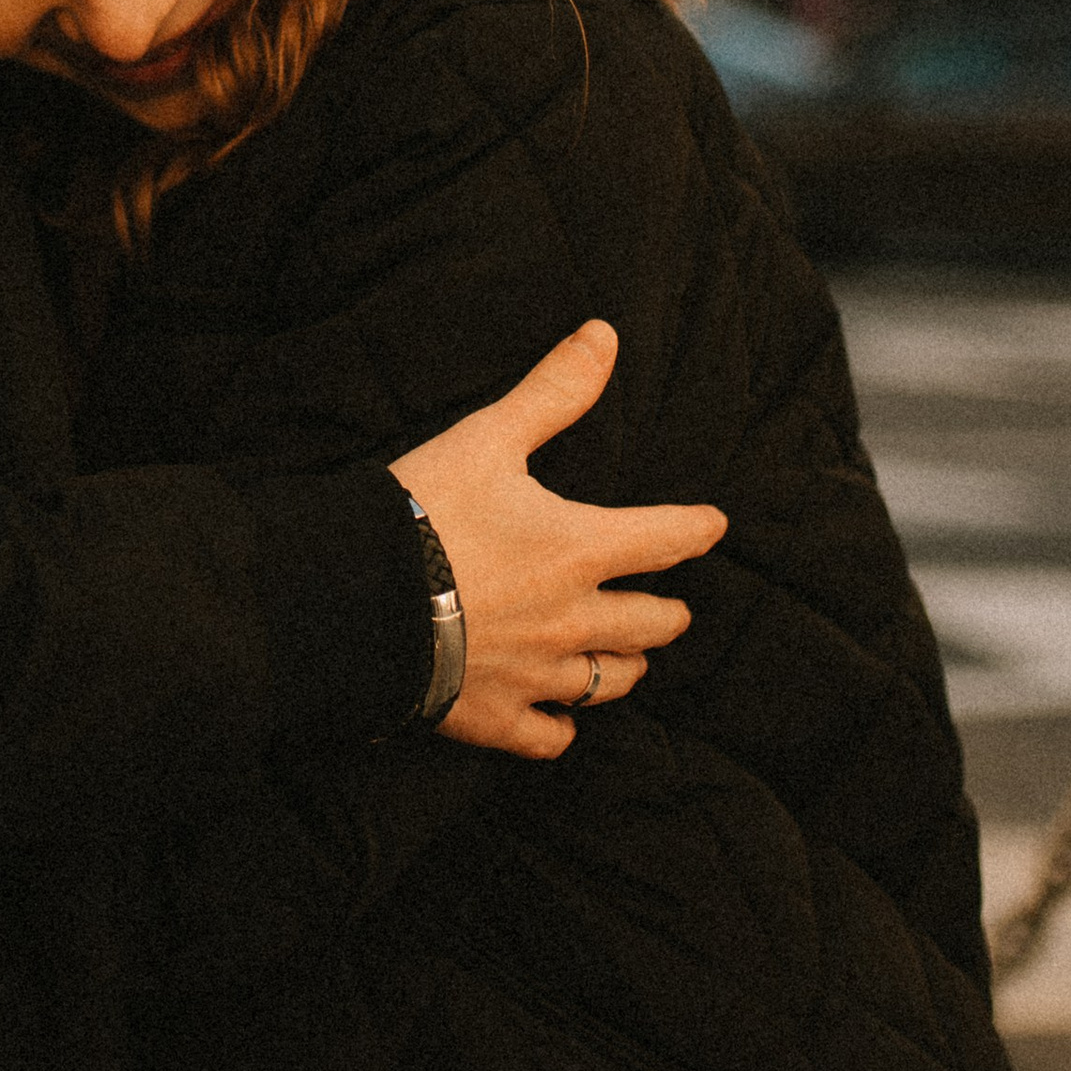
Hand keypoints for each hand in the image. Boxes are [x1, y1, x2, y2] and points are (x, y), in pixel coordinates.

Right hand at [389, 321, 719, 760]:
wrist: (356, 601)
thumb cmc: (421, 512)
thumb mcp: (488, 438)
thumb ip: (552, 392)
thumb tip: (605, 335)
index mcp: (580, 549)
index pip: (665, 539)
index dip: (696, 530)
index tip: (714, 526)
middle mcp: (574, 619)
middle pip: (650, 624)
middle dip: (667, 613)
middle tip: (672, 607)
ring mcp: (538, 676)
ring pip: (611, 682)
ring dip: (627, 666)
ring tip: (630, 660)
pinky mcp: (496, 718)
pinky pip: (552, 735)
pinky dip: (563, 727)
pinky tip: (562, 719)